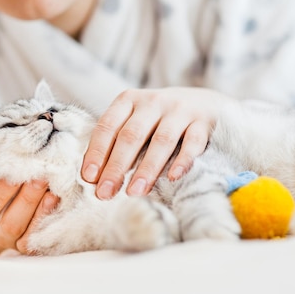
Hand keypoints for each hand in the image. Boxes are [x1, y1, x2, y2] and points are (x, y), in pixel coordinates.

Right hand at [0, 162, 59, 254]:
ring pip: (23, 230)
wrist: (19, 196)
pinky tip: (55, 198)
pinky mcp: (32, 245)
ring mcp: (15, 241)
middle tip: (39, 174)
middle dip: (24, 198)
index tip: (13, 172)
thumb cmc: (0, 181)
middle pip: (8, 222)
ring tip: (49, 183)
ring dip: (37, 206)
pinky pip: (37, 238)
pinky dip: (46, 218)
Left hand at [81, 88, 233, 199]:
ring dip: (146, 168)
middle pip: (131, 135)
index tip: (89, 178)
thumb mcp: (135, 121)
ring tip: (134, 192)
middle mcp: (153, 102)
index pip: (108, 126)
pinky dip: (183, 160)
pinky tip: (173, 178)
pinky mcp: (204, 122)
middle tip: (105, 193)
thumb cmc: (158, 120)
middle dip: (117, 167)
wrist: (206, 103)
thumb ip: (116, 141)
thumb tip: (93, 178)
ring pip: (162, 141)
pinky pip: (194, 142)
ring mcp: (180, 110)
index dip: (97, 152)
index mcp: (129, 100)